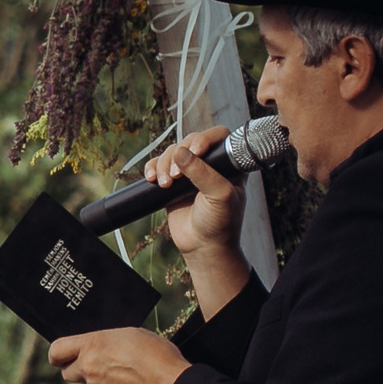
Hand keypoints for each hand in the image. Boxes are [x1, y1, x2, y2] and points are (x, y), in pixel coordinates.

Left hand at [51, 327, 191, 383]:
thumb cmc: (157, 355)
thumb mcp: (131, 335)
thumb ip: (105, 342)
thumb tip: (95, 349)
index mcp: (92, 346)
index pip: (57, 351)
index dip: (58, 354)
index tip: (61, 356)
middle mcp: (89, 369)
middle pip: (68, 373)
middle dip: (79, 369)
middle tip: (97, 364)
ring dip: (99, 383)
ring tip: (125, 376)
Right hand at [143, 127, 245, 258]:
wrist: (203, 246)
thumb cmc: (221, 222)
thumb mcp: (218, 195)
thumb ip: (202, 172)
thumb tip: (180, 152)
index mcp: (230, 163)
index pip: (218, 137)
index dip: (205, 139)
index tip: (196, 150)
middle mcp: (210, 164)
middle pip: (189, 141)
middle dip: (179, 155)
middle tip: (177, 175)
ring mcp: (190, 173)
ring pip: (171, 153)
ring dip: (164, 165)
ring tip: (166, 184)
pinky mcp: (172, 183)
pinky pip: (157, 166)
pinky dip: (152, 169)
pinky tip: (152, 180)